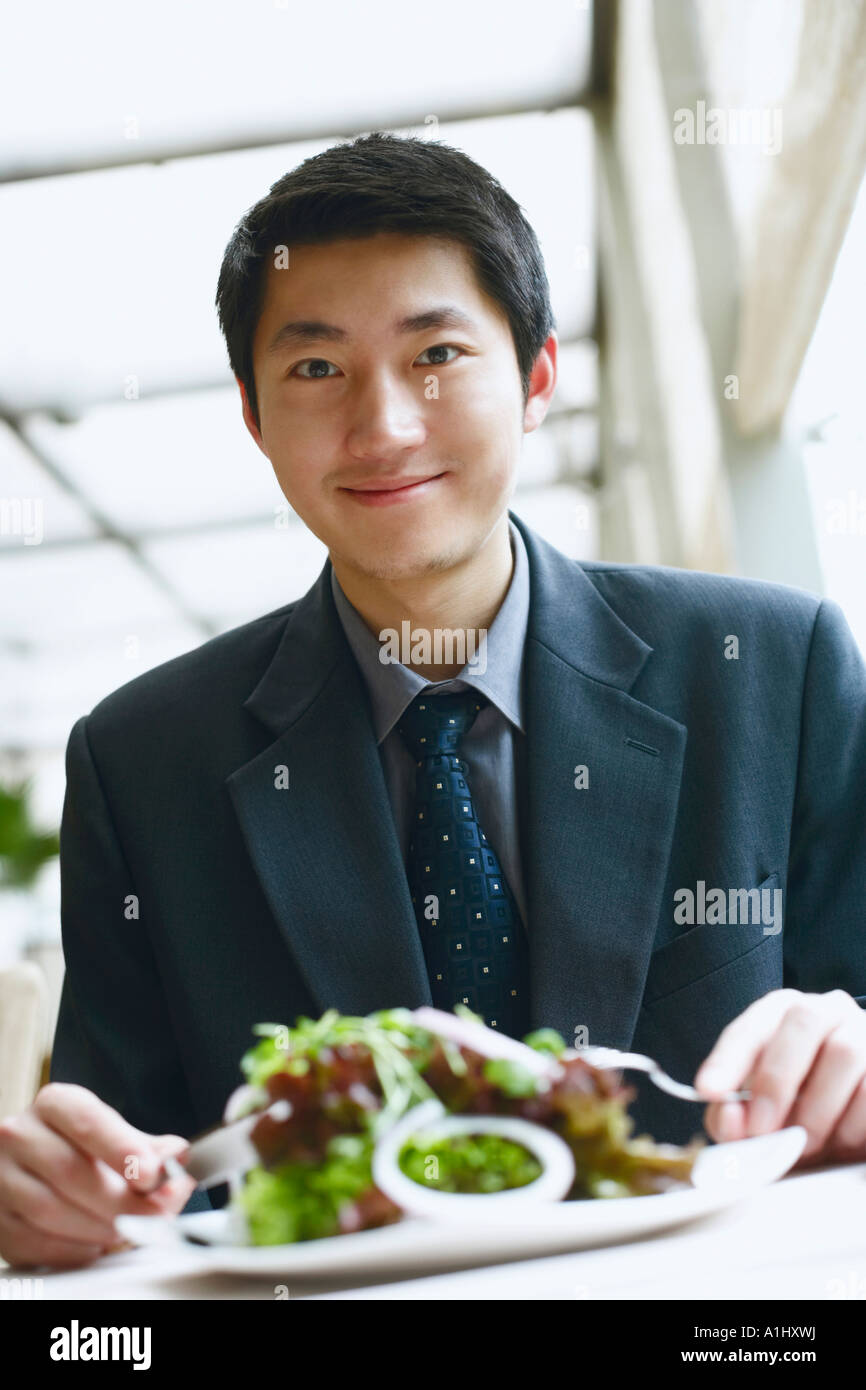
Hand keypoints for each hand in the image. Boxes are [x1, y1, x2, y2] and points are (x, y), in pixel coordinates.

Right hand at [0, 1082, 196, 1269]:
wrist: (30, 1163)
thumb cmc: (78, 1146)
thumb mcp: (113, 1134)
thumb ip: (147, 1147)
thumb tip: (176, 1157)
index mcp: (56, 1104)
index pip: (88, 1123)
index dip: (122, 1149)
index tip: (151, 1175)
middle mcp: (20, 1134)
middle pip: (71, 1172)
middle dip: (121, 1201)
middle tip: (156, 1215)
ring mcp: (1, 1177)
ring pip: (51, 1211)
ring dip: (99, 1228)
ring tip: (129, 1231)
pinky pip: (34, 1242)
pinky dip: (73, 1250)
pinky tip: (96, 1244)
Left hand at [694, 988, 865, 1165]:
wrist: (852, 1119)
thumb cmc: (798, 1110)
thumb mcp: (758, 1113)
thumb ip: (734, 1117)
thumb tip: (733, 1120)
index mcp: (783, 1013)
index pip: (752, 1025)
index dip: (728, 1058)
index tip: (709, 1090)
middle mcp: (827, 1011)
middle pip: (803, 1021)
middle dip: (776, 1079)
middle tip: (761, 1130)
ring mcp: (865, 1033)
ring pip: (844, 1053)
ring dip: (818, 1109)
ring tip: (805, 1145)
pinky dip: (851, 1124)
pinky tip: (840, 1140)